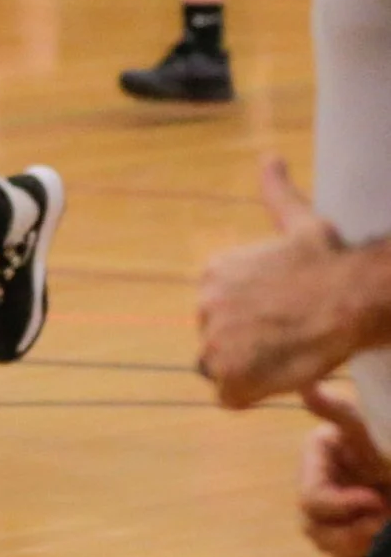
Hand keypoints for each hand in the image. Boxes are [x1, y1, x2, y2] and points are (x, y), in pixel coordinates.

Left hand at [200, 157, 366, 406]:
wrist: (354, 297)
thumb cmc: (331, 261)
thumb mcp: (297, 220)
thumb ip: (275, 193)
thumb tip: (270, 158)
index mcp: (213, 274)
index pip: (222, 311)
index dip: (256, 320)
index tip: (286, 313)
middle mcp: (203, 305)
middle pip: (220, 340)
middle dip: (250, 344)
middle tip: (292, 336)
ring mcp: (213, 342)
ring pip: (225, 369)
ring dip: (254, 369)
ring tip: (290, 354)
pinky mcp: (229, 376)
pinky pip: (231, 398)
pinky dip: (255, 394)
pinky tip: (281, 375)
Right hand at [299, 386, 390, 556]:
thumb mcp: (374, 431)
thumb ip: (341, 414)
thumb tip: (307, 385)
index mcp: (318, 464)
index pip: (311, 498)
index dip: (340, 505)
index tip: (375, 499)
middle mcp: (320, 491)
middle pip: (312, 527)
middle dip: (350, 531)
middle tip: (384, 521)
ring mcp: (335, 517)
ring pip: (327, 547)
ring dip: (359, 546)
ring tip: (388, 530)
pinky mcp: (353, 539)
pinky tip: (384, 551)